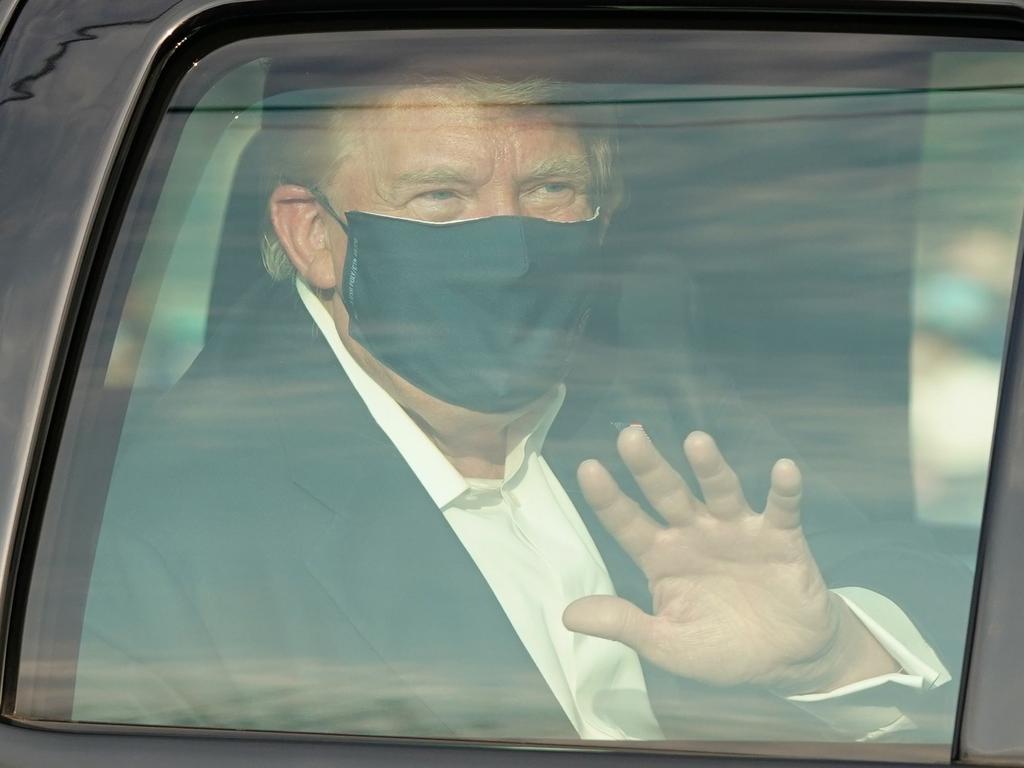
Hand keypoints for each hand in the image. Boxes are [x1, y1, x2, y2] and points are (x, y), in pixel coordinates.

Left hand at [563, 427, 897, 694]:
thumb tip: (567, 616)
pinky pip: (782, 509)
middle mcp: (695, 533)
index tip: (587, 468)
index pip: (627, 522)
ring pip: (721, 492)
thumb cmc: (719, 646)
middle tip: (630, 436)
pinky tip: (784, 469)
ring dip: (710, 468)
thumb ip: (624, 624)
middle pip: (667, 494)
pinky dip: (784, 490)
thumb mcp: (666, 643)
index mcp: (662, 556)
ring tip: (696, 442)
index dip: (608, 499)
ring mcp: (737, 531)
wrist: (786, 658)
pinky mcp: (781, 538)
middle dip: (649, 466)